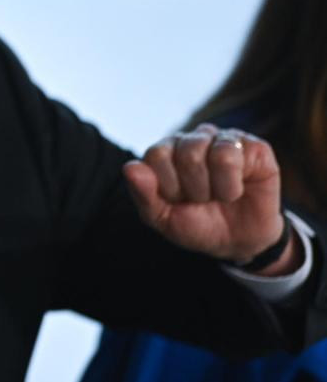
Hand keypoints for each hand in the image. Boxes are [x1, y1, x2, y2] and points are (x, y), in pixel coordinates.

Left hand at [123, 124, 286, 265]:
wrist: (238, 243)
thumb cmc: (197, 225)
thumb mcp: (163, 219)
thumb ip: (143, 194)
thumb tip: (130, 168)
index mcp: (164, 151)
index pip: (156, 155)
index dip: (169, 187)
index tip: (178, 200)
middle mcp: (191, 139)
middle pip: (187, 154)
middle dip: (194, 190)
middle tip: (202, 200)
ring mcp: (222, 139)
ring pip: (211, 153)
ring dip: (215, 188)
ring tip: (219, 195)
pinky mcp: (251, 146)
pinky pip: (233, 155)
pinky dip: (233, 185)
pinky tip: (238, 189)